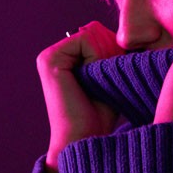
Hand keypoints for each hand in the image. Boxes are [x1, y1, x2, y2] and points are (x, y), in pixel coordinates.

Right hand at [37, 21, 122, 172]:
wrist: (85, 141)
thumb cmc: (100, 117)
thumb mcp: (110, 79)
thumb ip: (112, 53)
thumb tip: (123, 32)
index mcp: (66, 57)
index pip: (99, 33)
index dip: (116, 51)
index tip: (112, 79)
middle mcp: (55, 54)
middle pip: (97, 31)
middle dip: (112, 53)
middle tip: (106, 83)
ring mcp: (49, 56)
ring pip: (94, 34)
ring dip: (106, 58)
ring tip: (98, 85)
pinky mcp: (49, 59)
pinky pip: (86, 40)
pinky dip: (97, 58)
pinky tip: (92, 80)